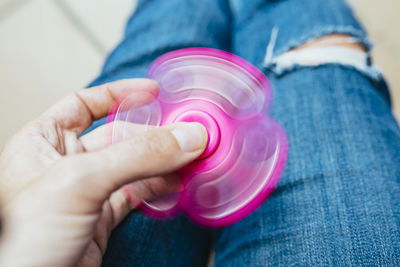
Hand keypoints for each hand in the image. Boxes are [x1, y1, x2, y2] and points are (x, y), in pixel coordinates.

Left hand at [0, 79, 206, 266]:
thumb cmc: (20, 242)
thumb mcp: (78, 183)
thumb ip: (136, 157)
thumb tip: (183, 138)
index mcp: (43, 142)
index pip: (84, 104)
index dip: (120, 94)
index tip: (153, 91)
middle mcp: (65, 164)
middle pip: (120, 135)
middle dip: (155, 134)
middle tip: (188, 135)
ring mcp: (86, 192)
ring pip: (134, 166)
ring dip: (165, 161)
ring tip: (191, 157)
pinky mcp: (101, 219)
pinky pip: (138, 193)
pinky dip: (161, 187)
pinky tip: (178, 182)